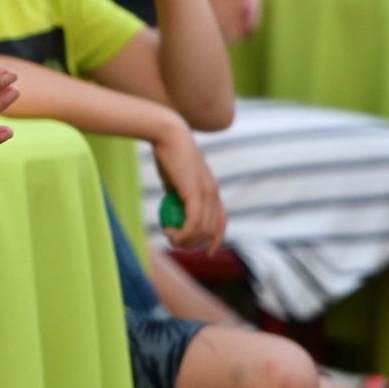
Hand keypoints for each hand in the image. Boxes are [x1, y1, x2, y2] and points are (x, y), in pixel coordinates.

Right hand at [151, 119, 226, 253]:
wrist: (167, 135)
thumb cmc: (167, 153)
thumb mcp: (174, 179)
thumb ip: (177, 194)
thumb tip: (173, 208)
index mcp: (212, 190)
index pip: (221, 221)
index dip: (216, 239)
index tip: (206, 252)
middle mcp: (214, 193)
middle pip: (212, 230)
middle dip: (195, 243)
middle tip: (174, 242)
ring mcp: (207, 193)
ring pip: (202, 229)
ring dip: (185, 239)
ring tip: (168, 236)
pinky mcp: (196, 192)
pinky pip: (194, 222)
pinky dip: (183, 233)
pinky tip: (169, 231)